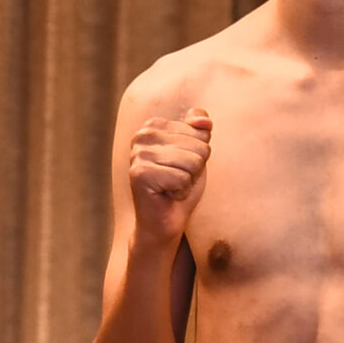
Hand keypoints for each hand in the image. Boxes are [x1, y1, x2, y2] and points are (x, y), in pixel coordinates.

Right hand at [128, 107, 210, 241]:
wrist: (164, 221)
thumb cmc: (180, 185)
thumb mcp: (195, 153)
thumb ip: (199, 131)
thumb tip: (205, 121)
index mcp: (154, 125)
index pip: (200, 132)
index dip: (198, 155)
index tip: (180, 166)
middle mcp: (142, 135)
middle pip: (198, 146)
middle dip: (194, 169)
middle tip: (177, 179)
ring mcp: (138, 154)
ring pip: (193, 162)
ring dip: (188, 181)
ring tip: (172, 187)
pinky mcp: (139, 174)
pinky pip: (182, 178)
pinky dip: (181, 192)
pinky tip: (167, 195)